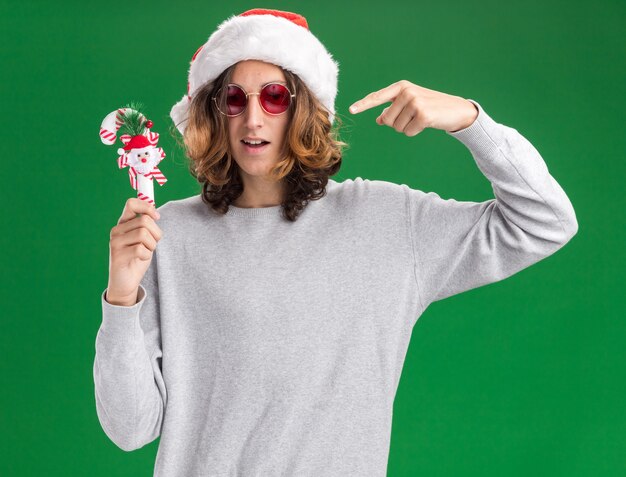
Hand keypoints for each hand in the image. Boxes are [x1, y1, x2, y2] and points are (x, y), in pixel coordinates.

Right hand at [106, 198, 161, 305]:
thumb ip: (147, 226)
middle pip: (144, 221)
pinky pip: (140, 249)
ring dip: (151, 245)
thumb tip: (155, 213)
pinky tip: (140, 259)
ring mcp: (115, 242)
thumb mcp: (144, 239)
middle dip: (156, 233)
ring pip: (143, 234)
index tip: (157, 217)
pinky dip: (146, 255)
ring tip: (146, 252)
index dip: (147, 207)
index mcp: (123, 224)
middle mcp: (117, 231)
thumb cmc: (137, 258)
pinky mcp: (117, 255)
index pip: (131, 204)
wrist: (125, 282)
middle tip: (152, 244)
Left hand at [348, 80, 478, 135]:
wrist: (457, 110)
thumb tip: (379, 119)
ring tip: (420, 119)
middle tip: (413, 117)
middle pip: (386, 119)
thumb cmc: (431, 107)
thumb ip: (394, 109)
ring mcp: (414, 102)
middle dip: (397, 124)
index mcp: (401, 87)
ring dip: (407, 128)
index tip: (351, 110)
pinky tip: (426, 123)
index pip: (377, 97)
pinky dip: (415, 132)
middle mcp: (406, 92)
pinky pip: (407, 132)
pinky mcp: (422, 115)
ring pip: (396, 127)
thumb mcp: (411, 105)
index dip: (363, 105)